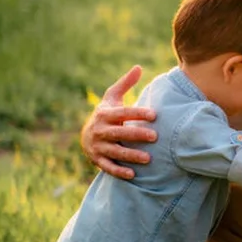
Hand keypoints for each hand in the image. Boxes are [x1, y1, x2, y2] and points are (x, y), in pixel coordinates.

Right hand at [80, 65, 157, 179]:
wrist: (86, 136)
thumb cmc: (106, 115)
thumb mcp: (111, 98)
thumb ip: (125, 84)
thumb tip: (139, 67)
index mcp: (105, 114)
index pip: (123, 113)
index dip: (137, 114)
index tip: (154, 115)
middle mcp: (100, 130)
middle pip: (120, 133)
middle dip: (136, 135)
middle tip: (155, 137)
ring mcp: (98, 147)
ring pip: (115, 152)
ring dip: (131, 156)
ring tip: (148, 158)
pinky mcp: (97, 160)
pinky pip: (108, 167)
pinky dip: (119, 171)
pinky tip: (133, 174)